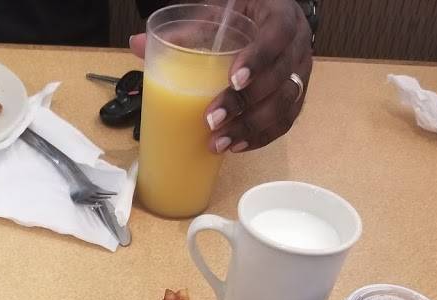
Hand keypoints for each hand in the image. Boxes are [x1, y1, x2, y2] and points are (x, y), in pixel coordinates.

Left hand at [130, 0, 311, 153]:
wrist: (266, 21)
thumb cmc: (240, 18)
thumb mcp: (215, 15)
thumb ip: (183, 30)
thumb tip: (136, 45)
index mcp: (280, 16)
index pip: (277, 36)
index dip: (258, 60)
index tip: (232, 81)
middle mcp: (297, 46)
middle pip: (280, 79)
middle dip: (245, 105)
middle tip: (212, 120)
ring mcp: (300, 74)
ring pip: (285, 106)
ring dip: (251, 129)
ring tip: (219, 143)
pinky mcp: (296, 97)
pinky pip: (284, 122)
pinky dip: (260, 138)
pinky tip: (236, 147)